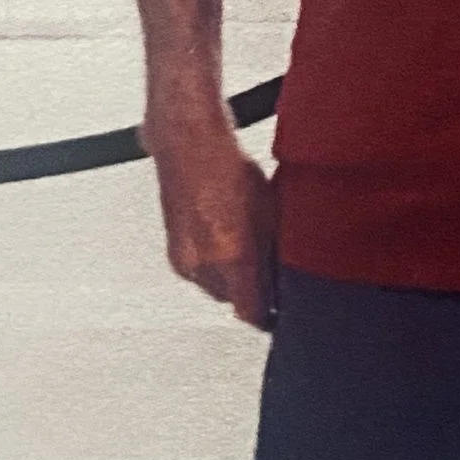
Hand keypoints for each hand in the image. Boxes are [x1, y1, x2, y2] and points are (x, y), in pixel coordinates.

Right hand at [143, 82, 276, 329]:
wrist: (187, 145)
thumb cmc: (228, 167)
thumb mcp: (268, 209)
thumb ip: (274, 249)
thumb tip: (285, 273)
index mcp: (232, 256)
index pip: (251, 312)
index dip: (268, 315)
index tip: (279, 313)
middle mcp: (204, 265)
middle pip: (233, 301)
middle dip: (250, 291)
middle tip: (266, 273)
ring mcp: (185, 260)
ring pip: (214, 287)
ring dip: (229, 278)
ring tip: (243, 247)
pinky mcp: (174, 252)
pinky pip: (199, 272)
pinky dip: (212, 264)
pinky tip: (223, 238)